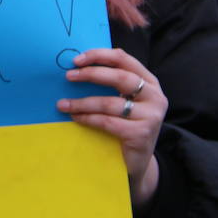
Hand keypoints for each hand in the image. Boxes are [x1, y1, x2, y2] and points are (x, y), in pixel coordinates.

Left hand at [57, 48, 166, 206]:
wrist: (135, 161)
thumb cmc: (124, 125)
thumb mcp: (122, 101)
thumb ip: (110, 84)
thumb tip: (76, 67)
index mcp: (149, 82)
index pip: (124, 59)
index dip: (100, 56)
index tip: (76, 60)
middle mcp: (155, 96)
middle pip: (120, 77)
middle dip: (91, 74)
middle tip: (68, 76)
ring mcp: (151, 115)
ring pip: (111, 103)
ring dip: (82, 102)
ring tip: (62, 104)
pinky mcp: (142, 133)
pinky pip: (108, 122)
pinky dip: (88, 118)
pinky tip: (75, 117)